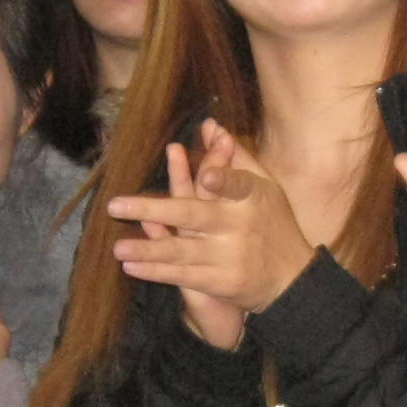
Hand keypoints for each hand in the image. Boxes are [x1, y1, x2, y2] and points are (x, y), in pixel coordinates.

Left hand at [107, 124, 316, 339]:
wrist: (292, 279)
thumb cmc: (272, 223)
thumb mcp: (262, 187)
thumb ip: (234, 157)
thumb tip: (208, 125)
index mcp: (251, 197)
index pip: (237, 184)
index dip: (223, 179)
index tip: (206, 175)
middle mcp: (238, 227)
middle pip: (193, 215)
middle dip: (154, 209)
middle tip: (115, 205)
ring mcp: (229, 257)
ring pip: (182, 251)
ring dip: (148, 249)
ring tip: (117, 247)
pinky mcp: (221, 282)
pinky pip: (183, 276)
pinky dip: (157, 272)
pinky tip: (131, 267)